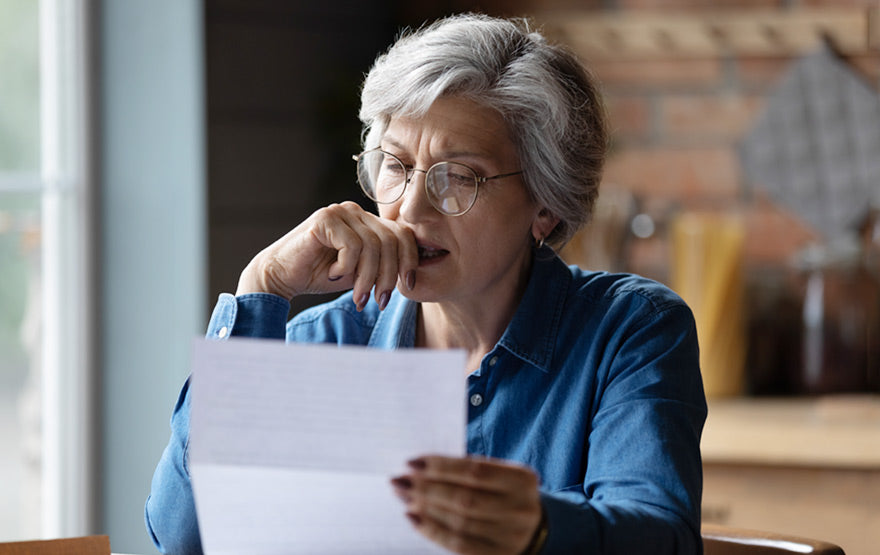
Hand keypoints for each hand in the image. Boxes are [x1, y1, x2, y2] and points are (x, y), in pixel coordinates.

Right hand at [235, 202, 417, 309]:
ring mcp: (339, 212)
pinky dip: (346, 267)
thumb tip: (412, 277)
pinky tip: (333, 274)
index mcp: (367, 221)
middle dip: (388, 276)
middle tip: (378, 300)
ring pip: (373, 245)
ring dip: (367, 277)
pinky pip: (352, 246)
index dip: (409, 261)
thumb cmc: (320, 275)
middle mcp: (355, 211)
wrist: (280, 277)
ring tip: (358, 296)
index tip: (408, 287)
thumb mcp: (361, 273)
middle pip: (391, 240)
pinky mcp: (324, 219)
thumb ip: (383, 267)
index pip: (402, 234)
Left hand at [391, 455, 542, 554]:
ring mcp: (511, 536)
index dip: (440, 466)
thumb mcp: (499, 477)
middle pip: (464, 498)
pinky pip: (458, 543)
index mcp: (522, 479)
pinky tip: (414, 519)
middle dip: (426, 488)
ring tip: (404, 497)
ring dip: (425, 509)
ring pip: (459, 522)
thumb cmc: (504, 494)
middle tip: (399, 481)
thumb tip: (419, 469)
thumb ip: (468, 472)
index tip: (411, 462)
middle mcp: (520, 508)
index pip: (474, 470)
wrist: (533, 530)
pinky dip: (432, 530)